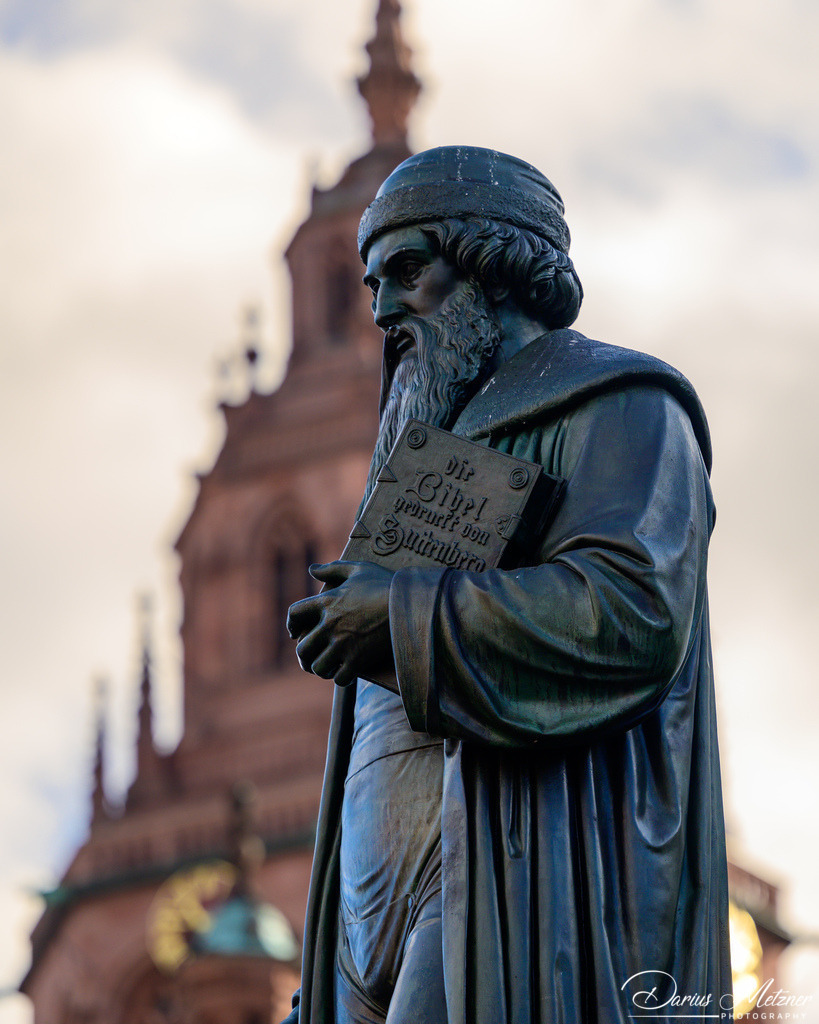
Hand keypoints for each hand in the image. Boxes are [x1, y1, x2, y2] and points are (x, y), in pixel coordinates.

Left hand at [286, 561, 394, 686]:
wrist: (409, 604)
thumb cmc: (384, 583)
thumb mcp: (359, 568)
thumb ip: (333, 568)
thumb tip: (312, 569)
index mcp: (326, 602)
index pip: (294, 614)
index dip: (291, 624)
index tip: (294, 632)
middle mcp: (329, 625)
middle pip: (302, 649)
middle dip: (303, 656)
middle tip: (309, 659)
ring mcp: (342, 645)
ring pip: (318, 667)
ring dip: (321, 669)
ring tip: (326, 668)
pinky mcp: (358, 660)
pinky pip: (339, 678)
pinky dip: (340, 678)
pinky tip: (344, 673)